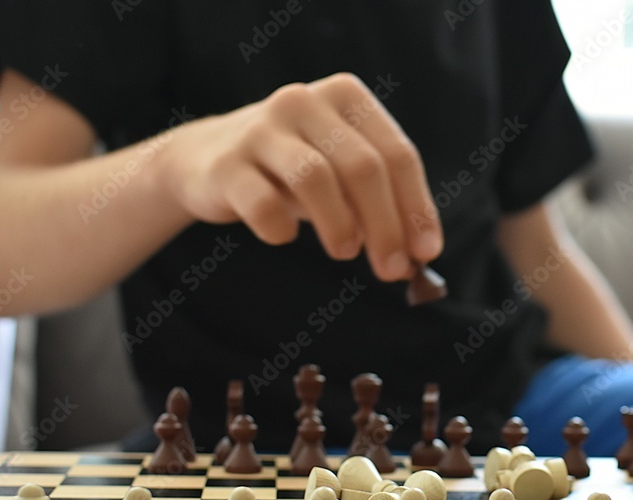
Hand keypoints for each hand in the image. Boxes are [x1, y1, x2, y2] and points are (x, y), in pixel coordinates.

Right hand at [161, 73, 442, 281]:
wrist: (206, 160)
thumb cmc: (290, 171)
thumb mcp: (340, 175)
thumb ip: (379, 204)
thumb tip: (417, 255)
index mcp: (345, 97)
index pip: (397, 154)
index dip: (416, 207)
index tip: (426, 252)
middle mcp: (304, 102)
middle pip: (362, 167)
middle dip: (385, 226)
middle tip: (392, 270)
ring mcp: (261, 130)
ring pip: (315, 177)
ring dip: (339, 225)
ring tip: (346, 252)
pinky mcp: (225, 164)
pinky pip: (262, 203)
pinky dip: (280, 229)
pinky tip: (285, 236)